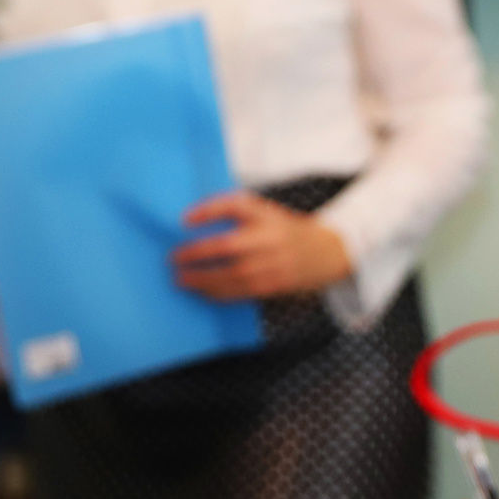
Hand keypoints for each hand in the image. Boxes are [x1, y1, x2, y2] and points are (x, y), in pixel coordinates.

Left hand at [172, 191, 353, 301]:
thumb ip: (233, 210)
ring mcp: (275, 264)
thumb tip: (191, 220)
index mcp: (268, 214)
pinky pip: (242, 292)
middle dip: (198, 254)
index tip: (184, 220)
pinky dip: (219, 293)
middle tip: (174, 259)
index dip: (208, 211)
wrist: (325, 253)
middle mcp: (272, 238)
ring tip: (182, 280)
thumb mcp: (264, 211)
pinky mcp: (275, 286)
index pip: (236, 205)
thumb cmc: (284, 230)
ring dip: (203, 279)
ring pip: (234, 275)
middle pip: (229, 246)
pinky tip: (203, 292)